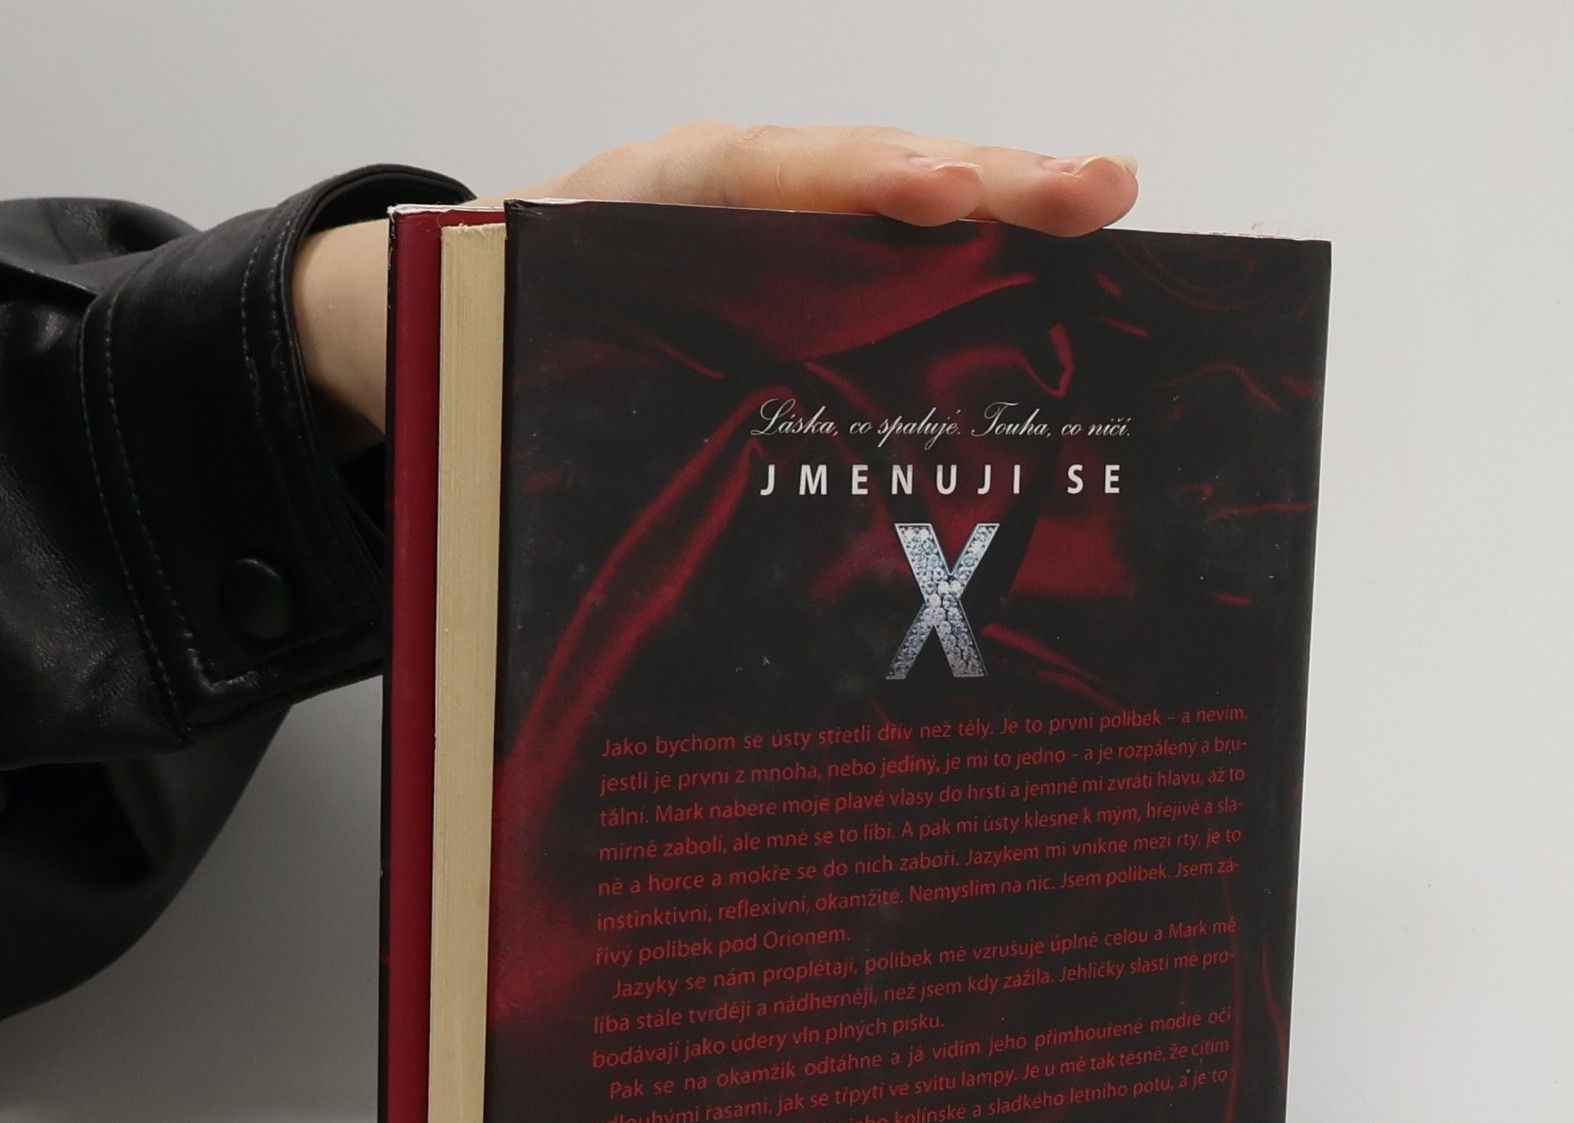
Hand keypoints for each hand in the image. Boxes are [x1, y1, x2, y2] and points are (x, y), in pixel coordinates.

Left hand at [293, 124, 1138, 451]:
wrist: (470, 309)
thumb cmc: (504, 325)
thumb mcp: (512, 339)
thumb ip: (552, 362)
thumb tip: (607, 503)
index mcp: (657, 199)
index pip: (770, 172)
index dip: (858, 184)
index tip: (940, 194)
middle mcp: (736, 193)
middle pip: (868, 168)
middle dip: (983, 176)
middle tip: (1092, 188)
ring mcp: (781, 223)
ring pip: (898, 198)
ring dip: (1006, 204)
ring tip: (1103, 201)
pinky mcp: (808, 269)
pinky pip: (898, 250)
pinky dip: (981, 251)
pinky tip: (1059, 267)